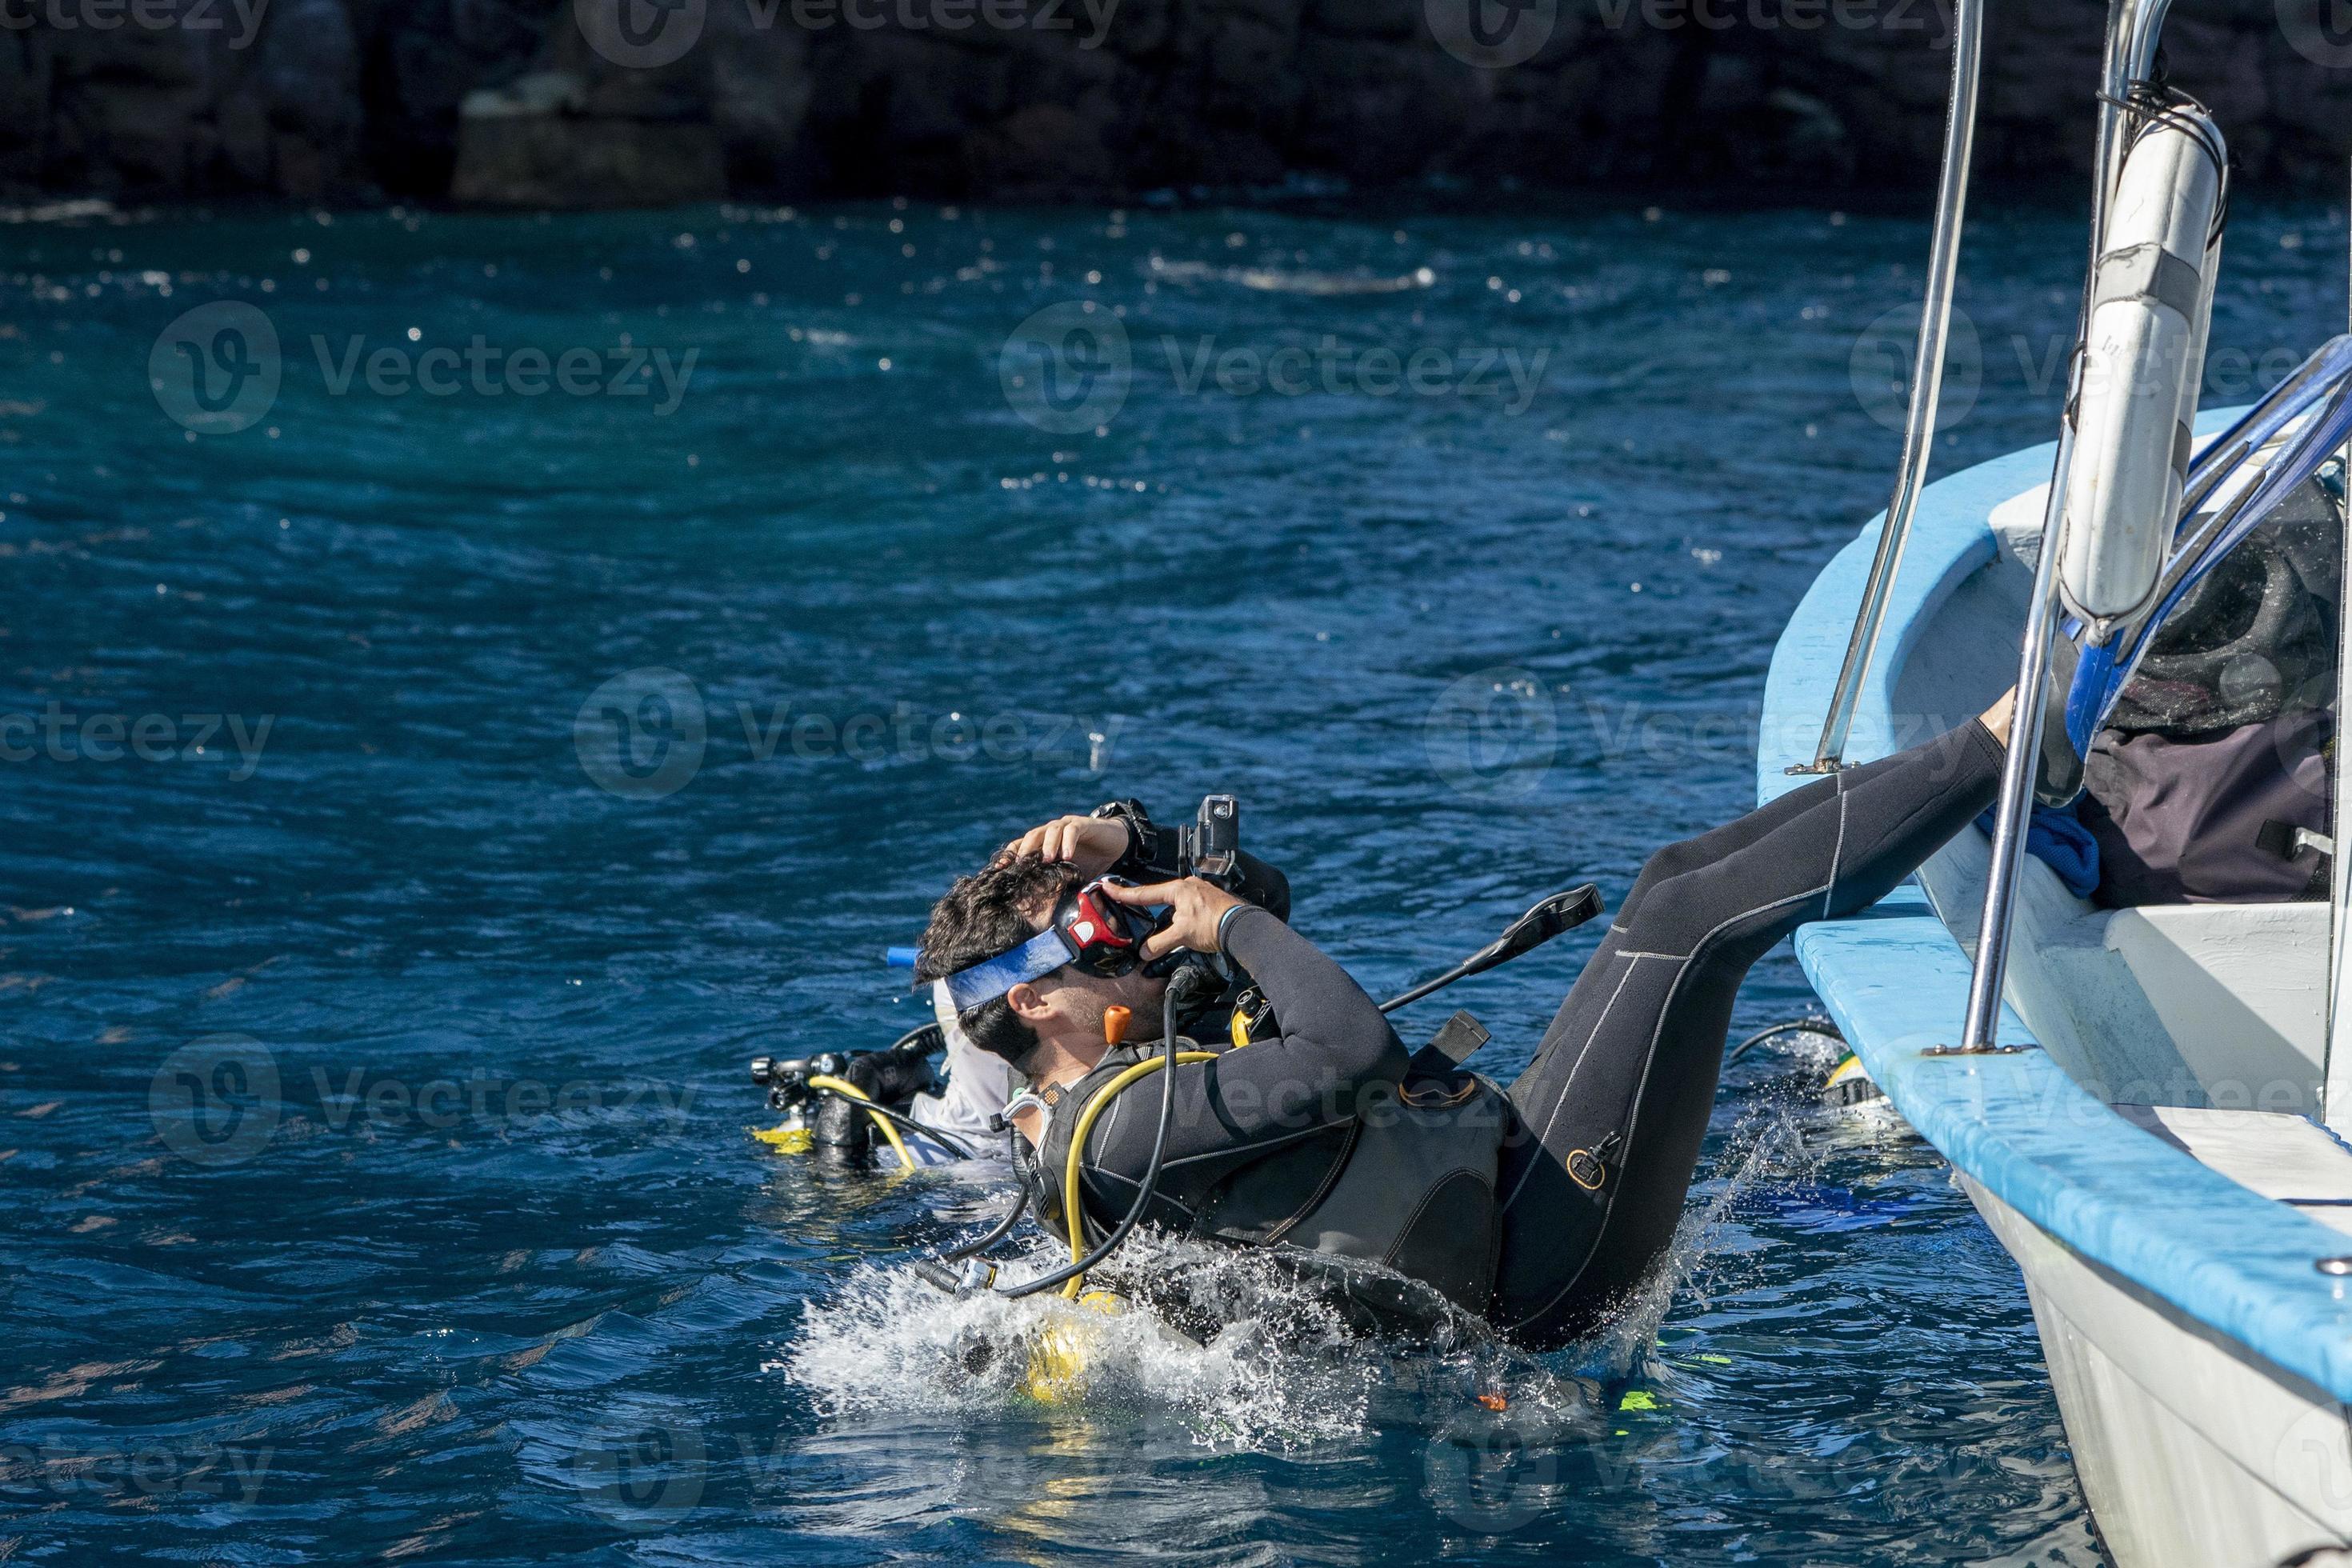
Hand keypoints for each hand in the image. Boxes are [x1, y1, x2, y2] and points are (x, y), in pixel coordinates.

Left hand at [998, 814, 1130, 877]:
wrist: (1116, 844)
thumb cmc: (1091, 861)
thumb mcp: (1071, 875)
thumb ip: (1058, 884)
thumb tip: (1045, 911)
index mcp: (1044, 844)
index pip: (1021, 847)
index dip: (1009, 856)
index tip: (998, 869)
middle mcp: (1051, 833)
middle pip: (1031, 836)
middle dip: (1024, 850)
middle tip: (1021, 865)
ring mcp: (1066, 826)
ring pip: (1050, 830)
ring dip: (1047, 845)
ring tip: (1047, 860)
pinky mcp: (1082, 824)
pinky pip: (1072, 830)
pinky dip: (1068, 841)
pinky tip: (1068, 855)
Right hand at [1097, 876, 1247, 961]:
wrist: (1244, 928)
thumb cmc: (1214, 924)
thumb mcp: (1181, 935)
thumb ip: (1159, 943)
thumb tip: (1144, 952)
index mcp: (1178, 889)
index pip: (1144, 893)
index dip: (1123, 893)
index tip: (1108, 886)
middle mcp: (1190, 886)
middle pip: (1160, 897)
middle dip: (1147, 905)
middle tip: (1130, 905)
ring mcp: (1202, 893)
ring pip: (1176, 904)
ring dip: (1167, 916)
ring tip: (1161, 927)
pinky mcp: (1212, 902)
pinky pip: (1189, 908)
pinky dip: (1181, 918)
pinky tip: (1183, 927)